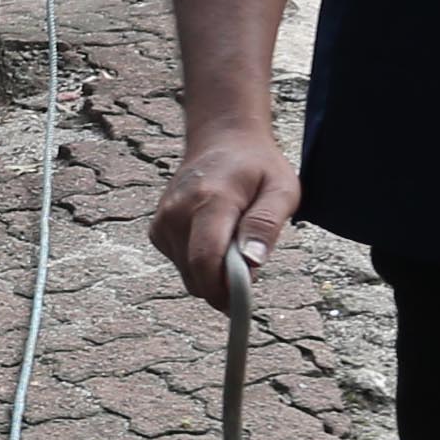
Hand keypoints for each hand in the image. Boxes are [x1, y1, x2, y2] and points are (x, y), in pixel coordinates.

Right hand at [152, 129, 299, 305]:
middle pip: (196, 275)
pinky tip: (214, 239)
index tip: (245, 300)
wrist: (221, 140)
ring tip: (233, 243)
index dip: (225, 290)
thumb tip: (252, 262)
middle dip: (224, 286)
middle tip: (249, 265)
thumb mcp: (282, 189)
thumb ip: (266, 225)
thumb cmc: (257, 166)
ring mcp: (163, 220)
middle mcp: (178, 211)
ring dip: (214, 275)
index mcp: (210, 200)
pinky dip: (200, 264)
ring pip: (189, 276)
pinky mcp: (157, 230)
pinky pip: (181, 266)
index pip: (206, 260)